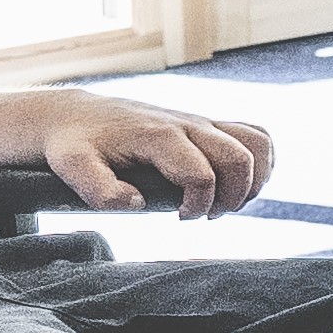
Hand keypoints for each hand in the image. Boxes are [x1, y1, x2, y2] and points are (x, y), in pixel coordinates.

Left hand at [34, 96, 272, 215]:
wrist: (77, 115)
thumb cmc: (75, 144)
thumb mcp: (73, 168)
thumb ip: (99, 190)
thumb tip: (137, 204)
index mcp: (158, 136)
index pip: (203, 174)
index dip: (199, 206)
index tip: (179, 217)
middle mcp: (187, 123)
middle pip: (240, 158)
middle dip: (233, 197)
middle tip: (205, 215)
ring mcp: (201, 121)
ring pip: (257, 143)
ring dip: (254, 180)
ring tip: (224, 202)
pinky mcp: (206, 124)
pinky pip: (254, 136)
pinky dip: (259, 163)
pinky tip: (232, 186)